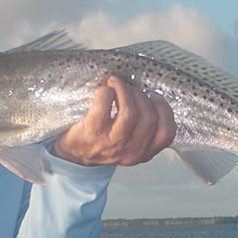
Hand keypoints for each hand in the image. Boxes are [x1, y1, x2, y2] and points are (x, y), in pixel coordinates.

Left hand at [51, 76, 176, 165]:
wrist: (71, 154)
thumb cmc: (101, 142)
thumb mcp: (129, 143)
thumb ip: (143, 128)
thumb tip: (150, 96)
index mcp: (143, 152)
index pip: (167, 134)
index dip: (164, 110)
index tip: (154, 97)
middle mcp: (130, 150)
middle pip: (149, 117)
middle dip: (141, 95)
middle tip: (129, 88)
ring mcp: (111, 143)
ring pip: (130, 112)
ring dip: (124, 90)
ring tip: (116, 83)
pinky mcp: (93, 132)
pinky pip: (106, 105)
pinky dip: (107, 92)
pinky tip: (104, 90)